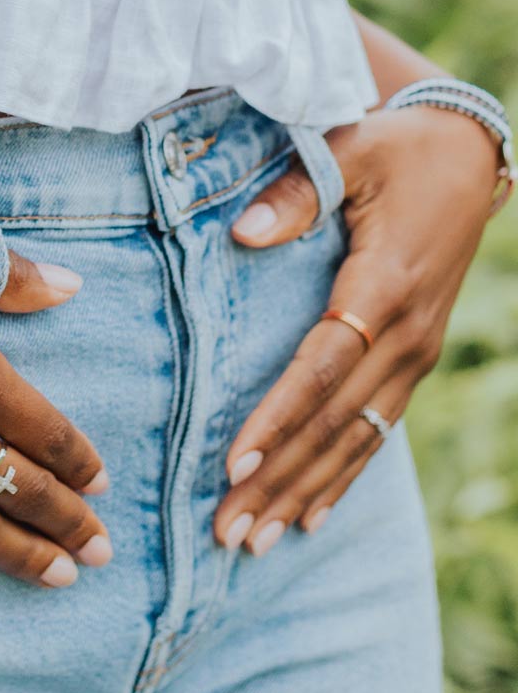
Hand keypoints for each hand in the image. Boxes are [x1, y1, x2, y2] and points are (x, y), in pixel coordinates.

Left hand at [211, 103, 500, 554]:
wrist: (466, 155)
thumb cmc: (393, 152)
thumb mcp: (348, 156)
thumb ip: (295, 195)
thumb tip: (240, 235)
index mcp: (383, 286)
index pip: (321, 366)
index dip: (278, 418)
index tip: (233, 463)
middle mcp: (405, 335)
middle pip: (334, 421)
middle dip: (279, 480)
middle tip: (226, 531)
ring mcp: (415, 353)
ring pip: (355, 439)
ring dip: (304, 492)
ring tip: (254, 540)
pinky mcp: (413, 359)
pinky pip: (376, 430)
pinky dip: (344, 476)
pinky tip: (311, 516)